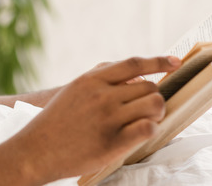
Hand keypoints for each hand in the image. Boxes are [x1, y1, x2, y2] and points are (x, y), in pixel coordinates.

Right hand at [2, 56, 180, 183]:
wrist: (36, 150)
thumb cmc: (56, 120)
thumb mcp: (74, 89)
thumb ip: (102, 78)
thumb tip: (136, 73)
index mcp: (91, 80)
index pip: (134, 64)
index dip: (159, 61)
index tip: (176, 62)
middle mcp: (101, 96)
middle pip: (149, 87)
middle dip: (152, 97)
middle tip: (145, 109)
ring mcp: (108, 119)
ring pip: (154, 105)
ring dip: (155, 113)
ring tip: (143, 120)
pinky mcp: (113, 142)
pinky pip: (149, 128)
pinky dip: (151, 129)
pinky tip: (140, 132)